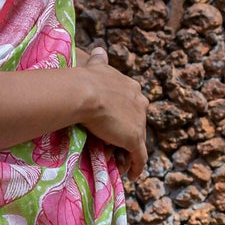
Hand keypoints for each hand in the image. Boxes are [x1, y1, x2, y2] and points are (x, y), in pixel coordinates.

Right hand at [75, 42, 146, 178]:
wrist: (85, 93)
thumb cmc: (85, 79)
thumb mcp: (95, 66)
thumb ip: (100, 61)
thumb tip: (99, 49)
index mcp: (132, 87)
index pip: (132, 103)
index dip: (124, 113)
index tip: (115, 122)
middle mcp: (140, 103)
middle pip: (137, 122)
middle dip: (128, 132)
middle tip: (115, 143)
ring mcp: (138, 122)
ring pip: (138, 141)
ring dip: (130, 151)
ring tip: (120, 161)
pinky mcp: (134, 139)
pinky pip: (139, 157)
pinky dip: (137, 166)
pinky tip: (132, 175)